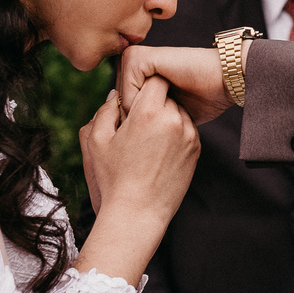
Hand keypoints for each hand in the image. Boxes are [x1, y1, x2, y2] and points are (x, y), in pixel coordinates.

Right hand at [74, 76, 199, 281]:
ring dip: (166, 118)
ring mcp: (188, 134)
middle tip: (138, 124)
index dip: (144, 87)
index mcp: (148, 112)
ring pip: (178, 112)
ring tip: (148, 141)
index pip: (155, 80)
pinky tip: (159, 152)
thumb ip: (106, 110)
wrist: (138, 212)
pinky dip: (175, 134)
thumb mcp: (98, 141)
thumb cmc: (113, 177)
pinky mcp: (196, 149)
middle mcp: (173, 119)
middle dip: (154, 104)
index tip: (134, 102)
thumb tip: (116, 93)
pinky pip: (186, 129)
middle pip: (167, 95)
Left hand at [118, 43, 245, 124]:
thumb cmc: (202, 99)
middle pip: (115, 104)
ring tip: (160, 118)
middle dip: (131, 123)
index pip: (119, 106)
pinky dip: (141, 106)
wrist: (224, 80)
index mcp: (138, 75)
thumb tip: (126, 136)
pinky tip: (164, 105)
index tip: (149, 139)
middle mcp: (132, 64)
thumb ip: (147, 118)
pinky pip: (127, 92)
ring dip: (137, 116)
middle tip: (153, 131)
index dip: (131, 127)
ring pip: (119, 100)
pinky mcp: (139, 58)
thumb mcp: (168, 113)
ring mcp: (133, 59)